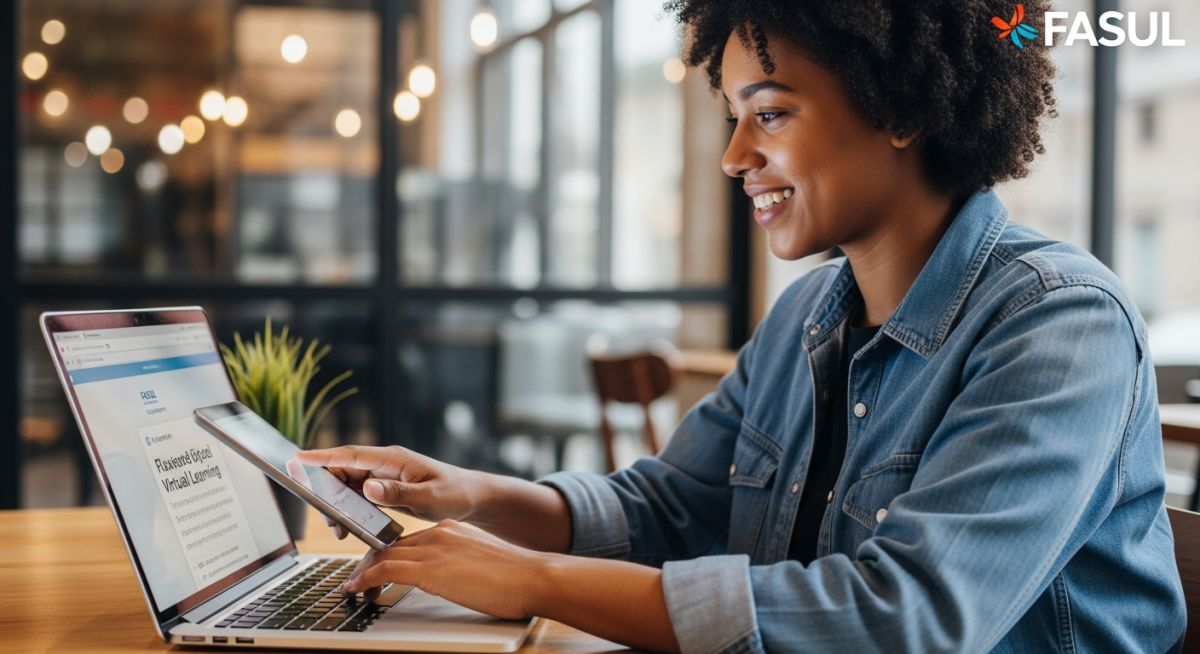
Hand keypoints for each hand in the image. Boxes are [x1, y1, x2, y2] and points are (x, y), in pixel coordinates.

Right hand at [293, 445, 481, 535]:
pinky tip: (350, 528)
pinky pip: (357, 495)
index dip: (322, 456)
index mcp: (394, 459)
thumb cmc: (454, 494)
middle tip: (327, 519)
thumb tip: (368, 487)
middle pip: (342, 470)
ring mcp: (383, 475)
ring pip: (346, 485)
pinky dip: (349, 510)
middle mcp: (384, 464)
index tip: (298, 458)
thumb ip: (398, 494)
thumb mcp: (429, 498)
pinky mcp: (384, 488)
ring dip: (337, 505)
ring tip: (340, 531)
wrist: (470, 498)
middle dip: (326, 492)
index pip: (351, 454)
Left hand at [340, 519, 549, 620]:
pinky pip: (385, 571)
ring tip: (353, 587)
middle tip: (357, 579)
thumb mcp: (480, 564)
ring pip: (383, 555)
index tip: (375, 568)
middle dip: (369, 563)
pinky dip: (365, 580)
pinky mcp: (430, 568)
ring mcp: (434, 548)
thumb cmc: (516, 578)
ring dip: (362, 573)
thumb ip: (459, 565)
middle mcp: (439, 533)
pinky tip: (356, 591)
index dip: (386, 555)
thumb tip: (450, 580)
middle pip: (390, 545)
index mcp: (451, 530)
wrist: (532, 577)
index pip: (407, 540)